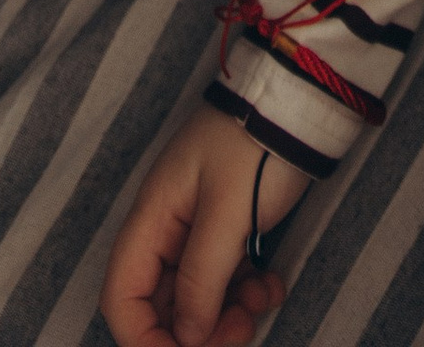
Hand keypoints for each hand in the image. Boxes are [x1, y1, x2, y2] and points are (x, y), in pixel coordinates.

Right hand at [102, 112, 304, 346]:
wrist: (301, 100)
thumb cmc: (257, 144)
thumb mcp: (229, 212)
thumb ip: (203, 278)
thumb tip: (186, 337)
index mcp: (153, 217)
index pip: (122, 295)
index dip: (143, 337)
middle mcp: (168, 227)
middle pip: (162, 303)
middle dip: (197, 330)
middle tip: (241, 330)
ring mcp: (198, 228)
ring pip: (197, 296)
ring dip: (227, 313)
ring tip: (263, 301)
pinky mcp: (229, 228)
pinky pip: (225, 278)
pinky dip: (246, 292)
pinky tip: (272, 284)